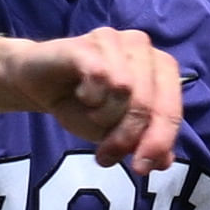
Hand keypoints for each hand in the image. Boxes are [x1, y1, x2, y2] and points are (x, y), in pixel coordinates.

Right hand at [0, 27, 185, 175]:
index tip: (140, 169)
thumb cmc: (81, 104)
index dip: (158, 142)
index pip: (172, 110)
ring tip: (90, 114)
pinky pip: (100, 76)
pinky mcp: (89, 42)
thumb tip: (164, 161)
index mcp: (161, 69)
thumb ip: (144, 142)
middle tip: (106, 157)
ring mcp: (117, 40)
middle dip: (127, 137)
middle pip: (149, 104)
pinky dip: (91, 96)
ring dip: (104, 116)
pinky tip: (82, 95)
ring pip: (124, 90)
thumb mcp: (115, 131)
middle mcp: (144, 49)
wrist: (38, 84)